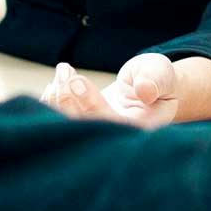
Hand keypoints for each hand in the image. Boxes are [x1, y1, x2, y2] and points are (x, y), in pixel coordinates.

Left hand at [41, 56, 179, 128]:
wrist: (147, 88)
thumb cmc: (155, 78)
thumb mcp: (160, 74)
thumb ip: (155, 80)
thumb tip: (146, 91)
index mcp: (138, 130)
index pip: (109, 124)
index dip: (90, 104)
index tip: (77, 80)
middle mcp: (115, 140)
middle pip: (84, 130)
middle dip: (68, 99)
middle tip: (65, 70)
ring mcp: (96, 138)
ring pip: (67, 128)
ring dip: (57, 99)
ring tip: (63, 71)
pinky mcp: (82, 131)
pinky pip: (59, 125)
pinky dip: (50, 105)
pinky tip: (54, 85)